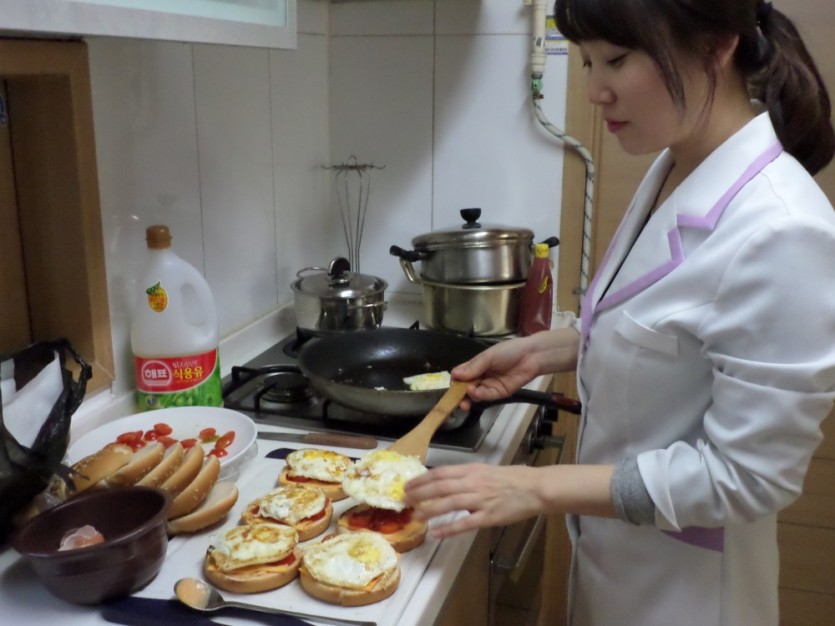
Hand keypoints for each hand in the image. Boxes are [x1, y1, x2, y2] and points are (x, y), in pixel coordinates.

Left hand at [403, 463, 543, 538]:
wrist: (535, 488)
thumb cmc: (512, 478)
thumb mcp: (486, 470)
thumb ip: (466, 476)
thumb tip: (445, 482)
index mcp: (472, 470)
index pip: (441, 472)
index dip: (422, 479)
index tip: (408, 485)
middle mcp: (473, 483)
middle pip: (440, 486)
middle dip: (420, 493)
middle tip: (404, 499)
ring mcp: (481, 500)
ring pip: (449, 503)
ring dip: (429, 510)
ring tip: (415, 516)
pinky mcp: (489, 516)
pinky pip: (465, 523)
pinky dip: (449, 529)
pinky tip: (436, 534)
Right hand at [452, 328, 580, 409]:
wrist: (532, 356)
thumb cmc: (509, 351)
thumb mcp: (488, 356)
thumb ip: (473, 367)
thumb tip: (454, 375)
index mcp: (477, 365)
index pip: (461, 375)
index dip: (456, 381)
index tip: (452, 385)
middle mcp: (482, 376)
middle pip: (467, 387)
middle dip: (460, 394)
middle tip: (455, 399)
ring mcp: (490, 385)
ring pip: (475, 394)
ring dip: (470, 395)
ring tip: (468, 393)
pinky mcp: (500, 393)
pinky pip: (487, 396)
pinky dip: (480, 396)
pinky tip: (476, 392)